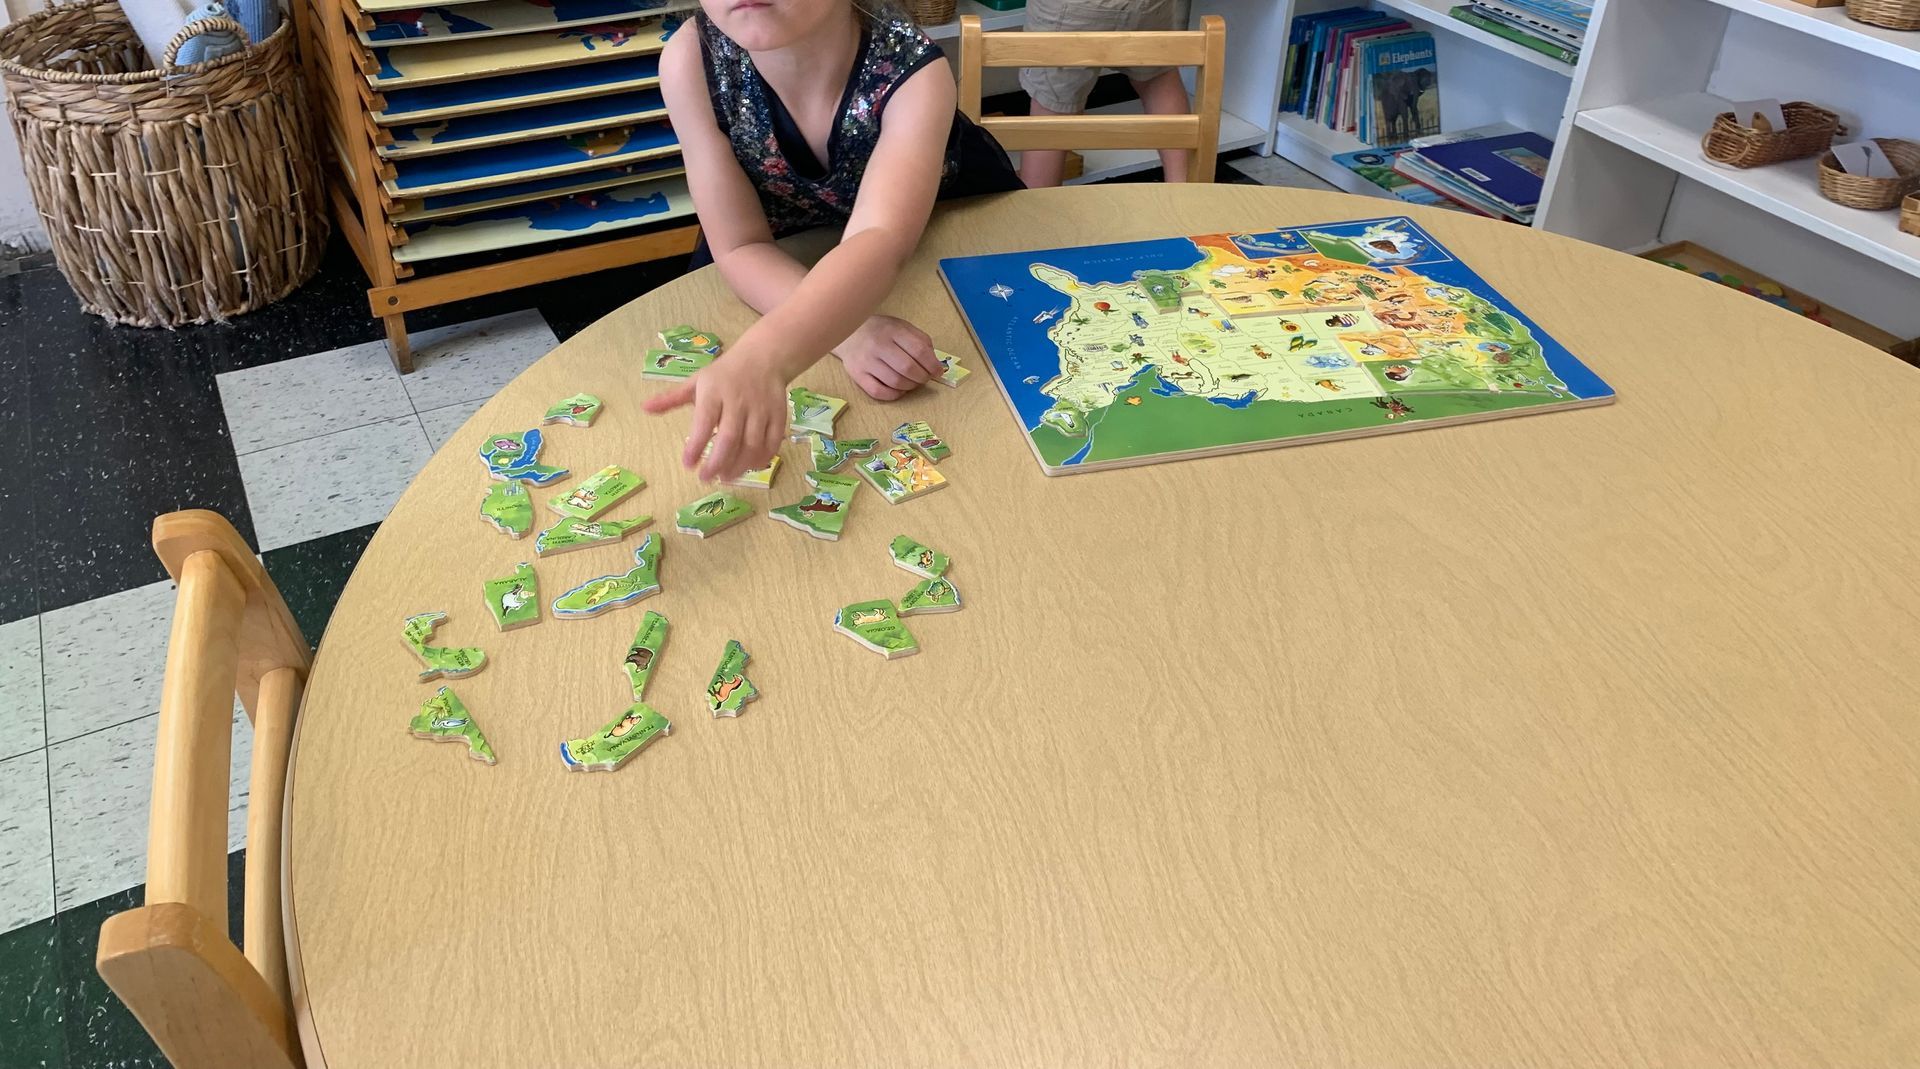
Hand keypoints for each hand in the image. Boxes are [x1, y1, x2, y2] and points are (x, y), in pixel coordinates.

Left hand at [642, 350, 788, 481]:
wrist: (764, 358)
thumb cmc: (724, 374)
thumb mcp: (696, 381)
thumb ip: (672, 398)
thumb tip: (644, 408)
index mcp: (714, 392)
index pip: (704, 421)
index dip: (695, 446)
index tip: (688, 465)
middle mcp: (738, 401)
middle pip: (729, 438)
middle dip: (717, 463)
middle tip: (705, 478)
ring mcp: (760, 409)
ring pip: (752, 445)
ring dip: (738, 466)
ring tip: (725, 477)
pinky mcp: (778, 416)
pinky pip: (772, 443)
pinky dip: (760, 459)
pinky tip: (749, 468)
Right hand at [834, 315, 942, 399]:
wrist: (847, 333)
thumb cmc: (880, 331)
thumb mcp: (901, 327)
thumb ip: (920, 340)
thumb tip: (935, 363)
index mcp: (892, 330)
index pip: (919, 350)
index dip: (933, 364)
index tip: (938, 371)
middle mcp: (878, 345)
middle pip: (908, 368)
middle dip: (923, 377)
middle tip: (925, 378)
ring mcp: (866, 361)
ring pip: (895, 382)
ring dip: (910, 386)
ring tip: (913, 382)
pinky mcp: (857, 375)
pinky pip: (879, 392)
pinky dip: (894, 394)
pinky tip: (899, 389)